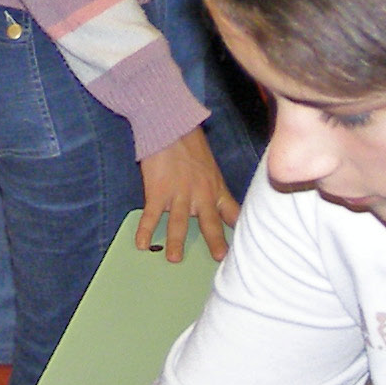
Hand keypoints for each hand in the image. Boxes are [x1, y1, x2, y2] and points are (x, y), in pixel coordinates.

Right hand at [138, 126, 238, 262]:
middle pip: (210, 223)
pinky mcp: (158, 191)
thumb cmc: (190, 143)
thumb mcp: (210, 167)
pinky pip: (150, 215)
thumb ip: (212, 188)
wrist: (169, 125)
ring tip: (174, 258)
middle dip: (215, 242)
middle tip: (219, 259)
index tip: (244, 245)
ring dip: (176, 242)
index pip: (232, 213)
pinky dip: (145, 230)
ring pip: (179, 223)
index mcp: (216, 188)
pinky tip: (141, 244)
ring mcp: (179, 194)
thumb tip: (215, 205)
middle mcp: (200, 194)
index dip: (238, 229)